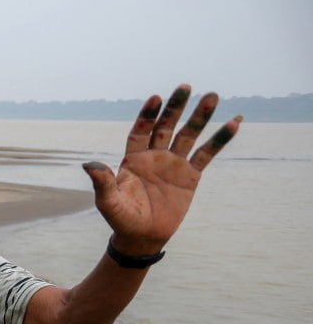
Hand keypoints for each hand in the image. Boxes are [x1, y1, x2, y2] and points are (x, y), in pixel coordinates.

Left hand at [83, 85, 240, 253]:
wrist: (143, 236)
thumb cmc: (121, 219)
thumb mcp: (109, 203)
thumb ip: (102, 183)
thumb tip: (89, 165)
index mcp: (133, 158)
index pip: (140, 131)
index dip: (147, 116)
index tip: (156, 98)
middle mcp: (154, 155)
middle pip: (166, 126)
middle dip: (175, 108)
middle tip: (185, 87)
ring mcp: (174, 163)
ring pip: (188, 135)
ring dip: (200, 117)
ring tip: (212, 96)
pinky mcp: (191, 174)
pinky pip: (206, 154)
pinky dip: (219, 140)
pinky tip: (234, 123)